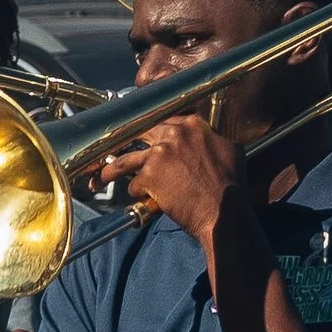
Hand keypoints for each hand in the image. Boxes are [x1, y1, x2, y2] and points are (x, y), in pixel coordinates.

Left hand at [102, 110, 243, 244]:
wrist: (224, 212)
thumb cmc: (230, 186)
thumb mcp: (230, 150)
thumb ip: (212, 138)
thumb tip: (208, 138)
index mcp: (192, 125)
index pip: (162, 119)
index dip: (148, 128)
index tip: (140, 132)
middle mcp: (173, 135)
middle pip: (138, 134)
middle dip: (123, 141)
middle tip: (112, 148)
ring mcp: (159, 155)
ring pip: (125, 160)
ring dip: (111, 170)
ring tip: (101, 178)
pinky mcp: (149, 176)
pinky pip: (134, 185)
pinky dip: (138, 194)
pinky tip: (143, 200)